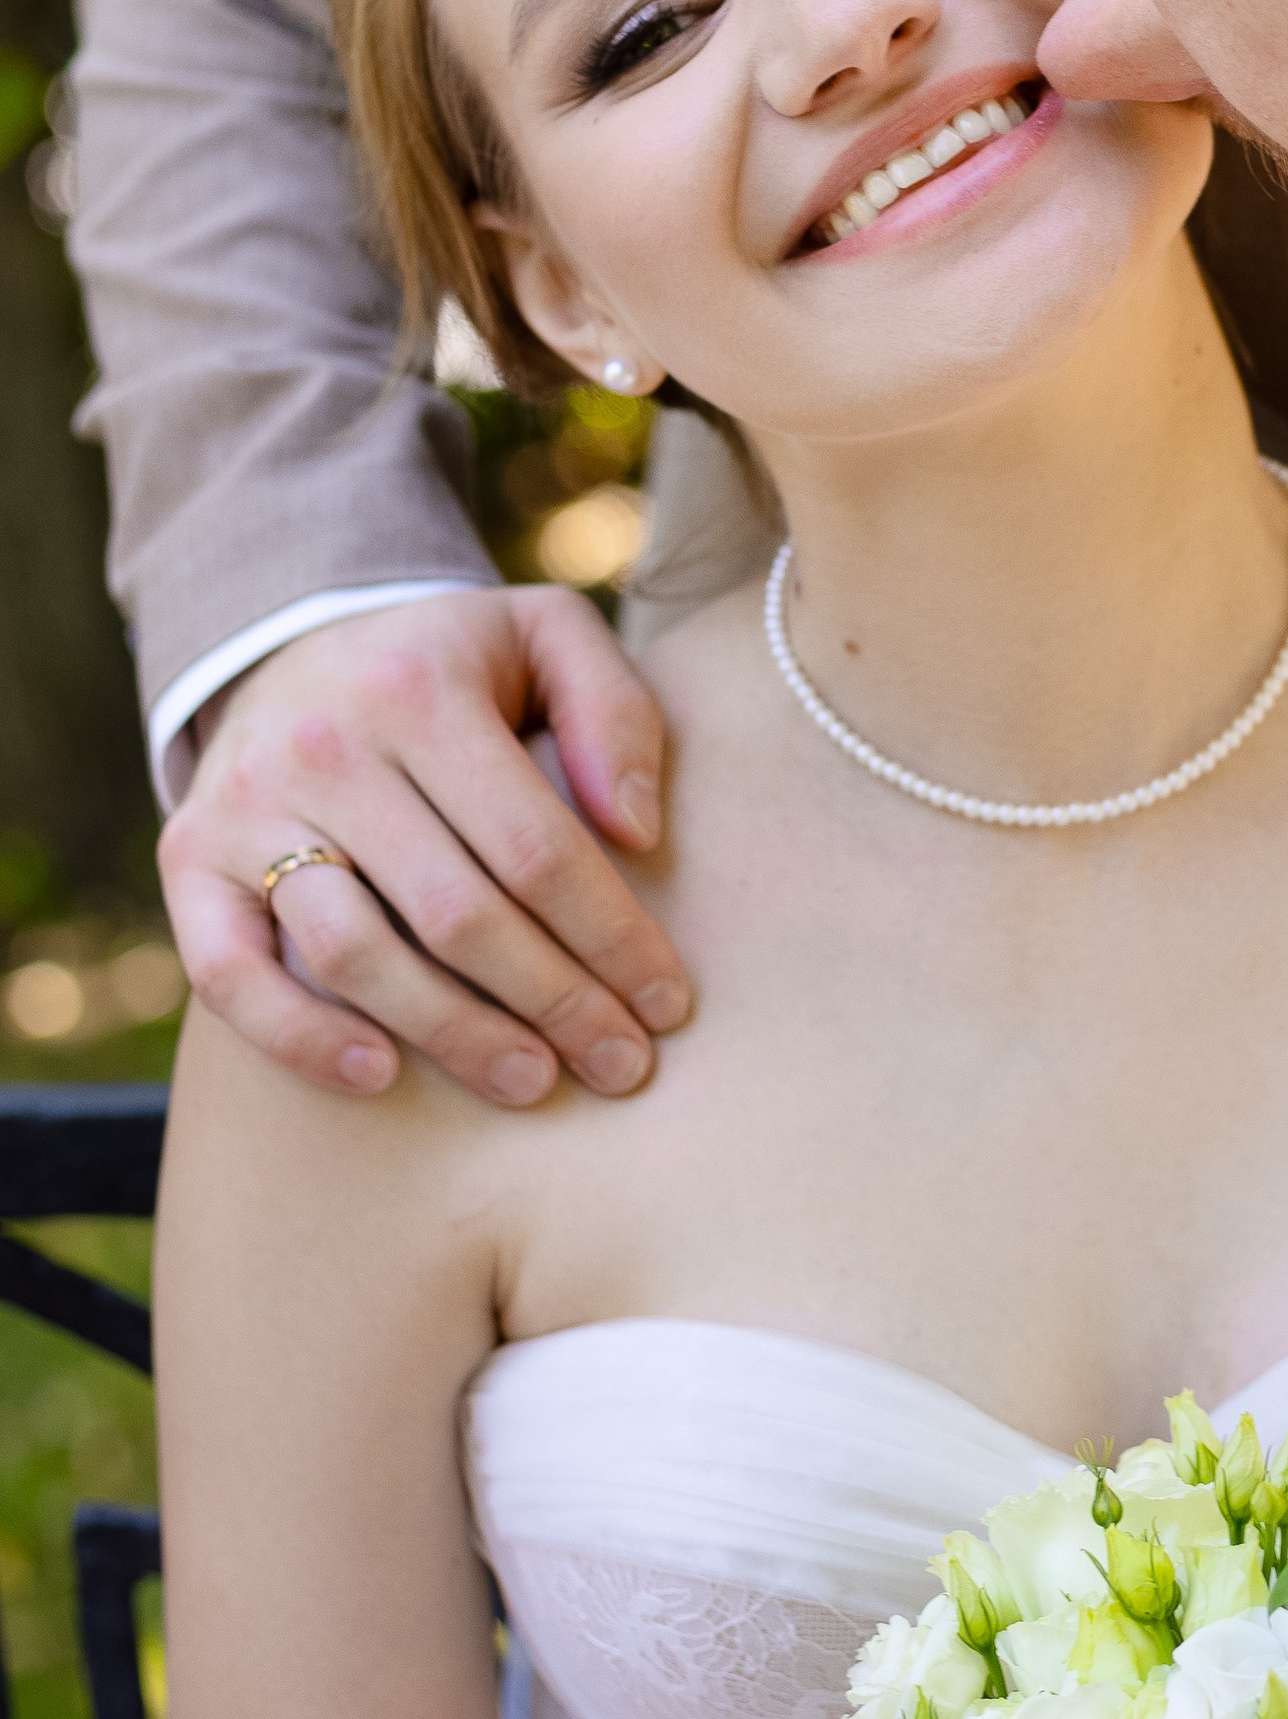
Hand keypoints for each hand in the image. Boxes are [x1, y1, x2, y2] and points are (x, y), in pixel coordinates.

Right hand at [160, 592, 691, 1105]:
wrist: (296, 644)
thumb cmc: (453, 666)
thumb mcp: (546, 638)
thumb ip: (612, 712)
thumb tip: (636, 832)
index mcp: (420, 692)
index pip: (535, 847)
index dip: (612, 938)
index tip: (668, 1003)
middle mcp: (323, 748)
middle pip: (456, 913)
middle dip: (555, 1003)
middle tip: (621, 1065)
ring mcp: (245, 809)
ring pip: (353, 954)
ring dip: (453, 1035)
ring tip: (533, 1081)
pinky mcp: (188, 863)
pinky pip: (230, 975)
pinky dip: (302, 1036)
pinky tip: (382, 1075)